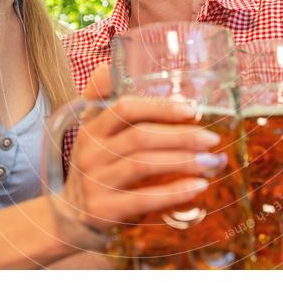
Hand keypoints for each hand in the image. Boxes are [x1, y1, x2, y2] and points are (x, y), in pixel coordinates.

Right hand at [50, 64, 225, 238]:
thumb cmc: (97, 166)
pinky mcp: (103, 210)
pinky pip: (144, 198)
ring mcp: (94, 182)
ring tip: (211, 162)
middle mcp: (90, 152)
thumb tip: (108, 66)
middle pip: (140, 137)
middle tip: (211, 139)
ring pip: (143, 165)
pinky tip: (197, 186)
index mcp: (92, 128)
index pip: (125, 108)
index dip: (160, 107)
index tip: (192, 110)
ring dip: (183, 162)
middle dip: (181, 136)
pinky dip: (174, 192)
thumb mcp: (94, 133)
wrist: (71, 216)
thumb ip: (106, 103)